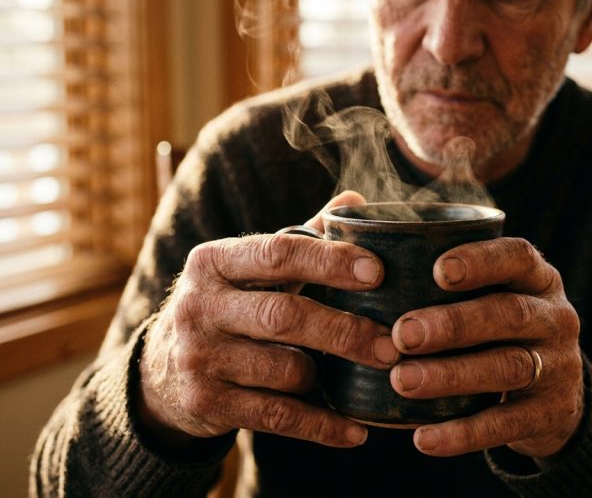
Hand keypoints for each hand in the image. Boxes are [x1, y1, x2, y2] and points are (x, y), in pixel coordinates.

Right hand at [137, 191, 398, 449]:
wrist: (160, 370)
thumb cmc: (228, 305)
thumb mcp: (250, 268)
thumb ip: (302, 237)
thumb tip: (355, 200)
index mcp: (214, 261)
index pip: (278, 253)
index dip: (329, 261)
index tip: (377, 272)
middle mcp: (199, 306)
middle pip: (284, 316)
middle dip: (345, 330)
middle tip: (392, 343)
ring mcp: (198, 358)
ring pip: (284, 369)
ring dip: (331, 375)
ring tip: (368, 375)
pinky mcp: (205, 403)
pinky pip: (276, 417)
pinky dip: (322, 426)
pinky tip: (356, 431)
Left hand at [389, 237, 582, 457]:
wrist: (552, 394)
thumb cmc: (493, 328)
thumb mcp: (487, 294)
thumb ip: (438, 271)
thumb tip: (348, 212)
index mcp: (535, 278)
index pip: (517, 257)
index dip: (480, 261)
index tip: (436, 270)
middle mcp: (554, 316)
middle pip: (508, 313)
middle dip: (454, 323)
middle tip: (401, 334)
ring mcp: (559, 365)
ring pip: (508, 367)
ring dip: (452, 375)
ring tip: (402, 381)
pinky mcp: (551, 413)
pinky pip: (508, 423)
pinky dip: (464, 433)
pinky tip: (423, 439)